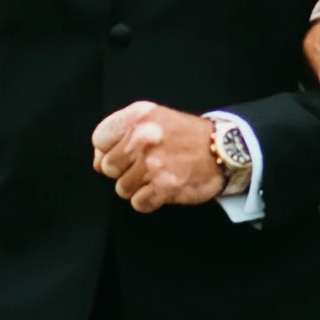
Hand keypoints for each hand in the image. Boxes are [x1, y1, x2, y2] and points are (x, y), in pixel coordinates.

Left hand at [92, 100, 226, 212]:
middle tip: (146, 164)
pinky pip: (138, 203)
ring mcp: (153, 164)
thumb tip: (97, 162)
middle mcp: (142, 138)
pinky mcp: (164, 187)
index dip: (108, 149)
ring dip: (137, 186)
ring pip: (121, 188)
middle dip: (124, 169)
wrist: (223, 149)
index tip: (125, 151)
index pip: (99, 139)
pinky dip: (149, 200)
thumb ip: (120, 134)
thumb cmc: (185, 134)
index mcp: (137, 116)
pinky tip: (161, 188)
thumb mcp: (153, 118)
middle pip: (107, 167)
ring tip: (156, 176)